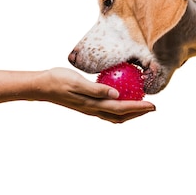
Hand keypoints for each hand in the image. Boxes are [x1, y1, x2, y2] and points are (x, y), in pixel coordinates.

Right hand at [34, 67, 155, 122]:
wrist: (42, 86)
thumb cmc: (59, 80)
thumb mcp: (78, 81)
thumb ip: (97, 89)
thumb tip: (116, 94)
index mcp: (93, 104)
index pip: (121, 107)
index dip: (139, 108)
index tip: (152, 105)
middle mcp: (93, 109)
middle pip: (121, 115)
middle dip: (138, 113)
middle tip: (153, 107)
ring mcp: (90, 109)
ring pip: (115, 115)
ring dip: (130, 112)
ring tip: (141, 106)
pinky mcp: (87, 105)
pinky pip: (108, 110)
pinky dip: (119, 107)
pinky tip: (122, 98)